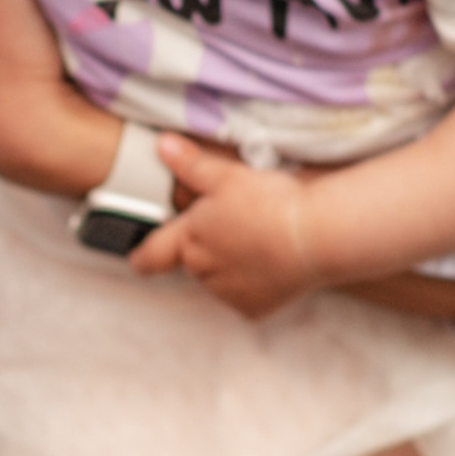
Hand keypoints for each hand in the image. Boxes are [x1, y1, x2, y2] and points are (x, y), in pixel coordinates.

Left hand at [131, 135, 321, 318]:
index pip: (151, 255)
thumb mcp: (227, 175)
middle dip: (207, 249)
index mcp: (188, 239)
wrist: (316, 238)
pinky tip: (274, 264)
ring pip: (219, 281)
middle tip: (237, 228)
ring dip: (230, 268)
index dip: (143, 257)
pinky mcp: (254, 309)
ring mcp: (227, 293)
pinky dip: (256, 286)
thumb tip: (162, 146)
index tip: (138, 259)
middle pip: (193, 263)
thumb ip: (191, 164)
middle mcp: (202, 271)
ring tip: (260, 242)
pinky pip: (247, 298)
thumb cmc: (270, 203)